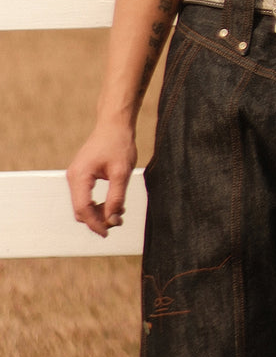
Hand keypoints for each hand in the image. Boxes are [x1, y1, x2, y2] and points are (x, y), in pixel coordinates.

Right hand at [67, 123, 136, 237]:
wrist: (115, 123)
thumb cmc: (118, 143)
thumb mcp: (122, 172)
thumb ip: (116, 197)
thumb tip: (113, 220)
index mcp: (79, 176)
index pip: (83, 210)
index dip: (95, 224)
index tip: (108, 232)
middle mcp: (73, 177)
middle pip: (81, 210)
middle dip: (98, 219)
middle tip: (118, 221)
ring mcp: (76, 176)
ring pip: (83, 204)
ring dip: (99, 212)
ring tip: (119, 212)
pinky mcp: (82, 174)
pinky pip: (85, 196)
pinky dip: (98, 203)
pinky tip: (113, 203)